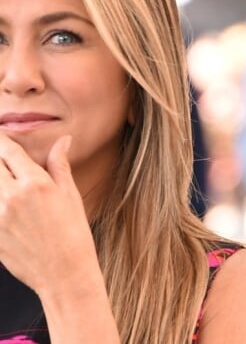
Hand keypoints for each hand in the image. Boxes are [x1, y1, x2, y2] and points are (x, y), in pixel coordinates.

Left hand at [0, 134, 99, 297]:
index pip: (8, 151)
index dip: (0, 138)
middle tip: (3, 159)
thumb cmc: (72, 232)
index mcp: (35, 183)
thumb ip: (59, 164)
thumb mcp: (70, 194)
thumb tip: (63, 140)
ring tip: (5, 180)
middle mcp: (12, 197)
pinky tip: (5, 202)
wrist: (64, 273)